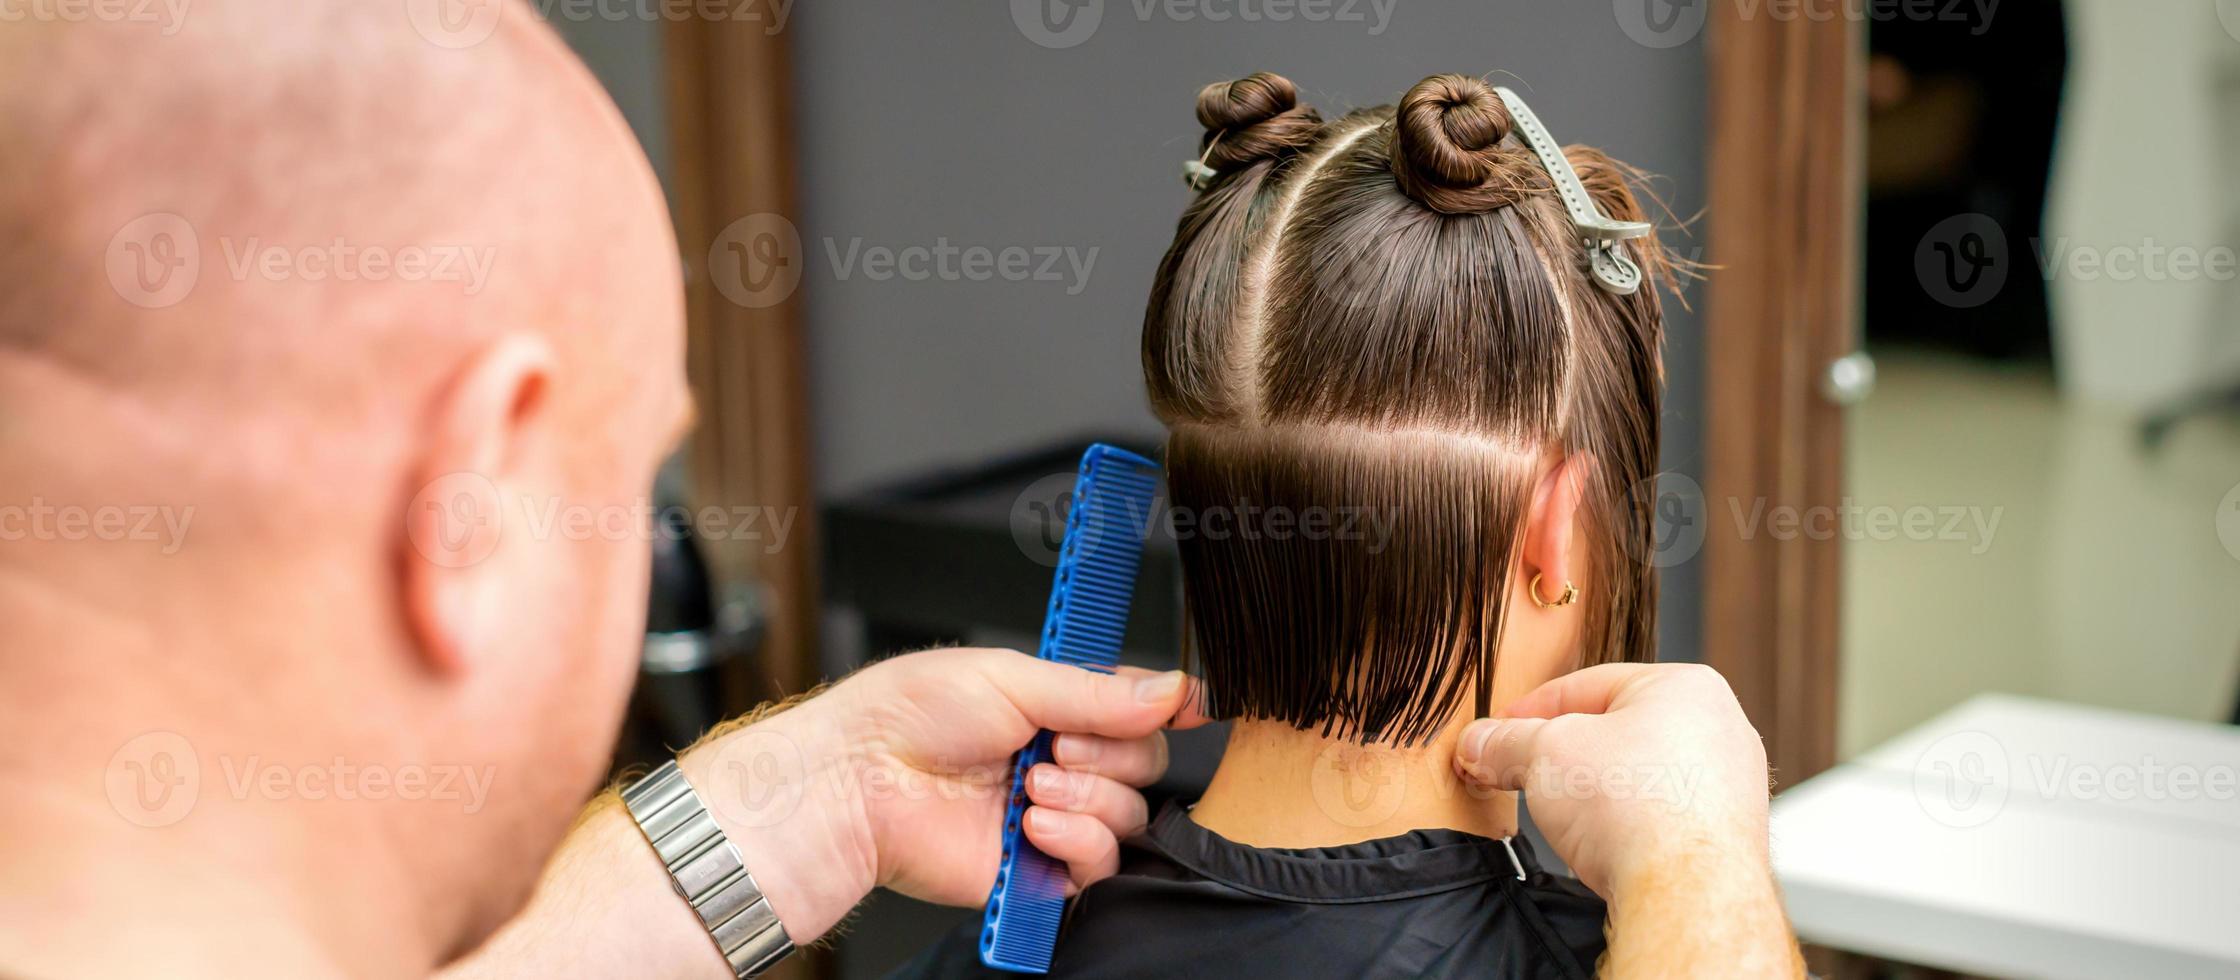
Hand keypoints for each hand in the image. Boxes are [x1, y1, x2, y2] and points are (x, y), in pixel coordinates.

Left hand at [678, 647, 1206, 942]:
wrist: (860, 781)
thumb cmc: (907, 716)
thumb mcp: (1012, 678)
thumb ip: (1099, 691)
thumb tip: (1173, 689)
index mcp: (1052, 710)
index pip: (1135, 709)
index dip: (1166, 707)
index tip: (1193, 705)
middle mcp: (1059, 764)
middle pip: (1145, 765)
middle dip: (1111, 755)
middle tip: (1057, 748)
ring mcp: (1053, 819)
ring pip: (1130, 817)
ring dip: (1090, 797)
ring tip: (1030, 787)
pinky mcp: (1040, 872)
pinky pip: (1102, 867)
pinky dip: (1079, 841)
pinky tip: (1036, 824)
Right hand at [1450, 663, 1770, 897]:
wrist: (1686, 892)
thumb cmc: (1638, 808)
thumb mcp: (1544, 755)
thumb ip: (1506, 742)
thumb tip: (1480, 743)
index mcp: (1683, 685)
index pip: (1585, 685)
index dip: (1529, 711)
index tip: (1499, 735)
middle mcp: (1719, 727)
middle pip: (1615, 730)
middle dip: (1563, 756)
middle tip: (1523, 775)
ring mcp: (1729, 783)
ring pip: (1639, 775)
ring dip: (1595, 794)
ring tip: (1564, 818)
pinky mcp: (1727, 833)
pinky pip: (1661, 816)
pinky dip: (1627, 825)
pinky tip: (1604, 845)